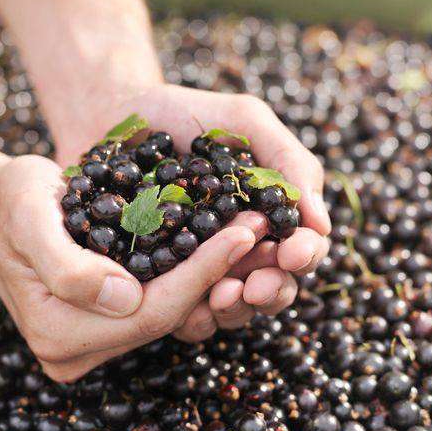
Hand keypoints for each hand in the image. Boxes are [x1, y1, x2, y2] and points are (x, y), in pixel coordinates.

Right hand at [0, 154, 260, 381]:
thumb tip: (122, 299)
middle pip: (166, 316)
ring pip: (168, 313)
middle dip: (217, 272)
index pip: (150, 310)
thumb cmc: (10, 204)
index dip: (203, 271)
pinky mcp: (103, 329)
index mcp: (57, 333)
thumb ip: (66, 265)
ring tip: (251, 235)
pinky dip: (190, 277)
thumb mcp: (29, 217)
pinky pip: (157, 305)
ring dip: (212, 276)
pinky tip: (221, 248)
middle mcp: (74, 352)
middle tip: (259, 226)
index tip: (244, 230)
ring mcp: (90, 345)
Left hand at [53, 83, 331, 337]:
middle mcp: (238, 247)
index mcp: (267, 215)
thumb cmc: (182, 113)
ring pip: (232, 309)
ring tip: (220, 295)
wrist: (109, 115)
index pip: (301, 247)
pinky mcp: (160, 279)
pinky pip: (182, 313)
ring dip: (234, 310)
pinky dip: (190, 317)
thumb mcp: (242, 121)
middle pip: (273, 287)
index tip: (293, 252)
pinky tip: (186, 307)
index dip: (304, 255)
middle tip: (256, 286)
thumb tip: (322, 223)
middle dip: (272, 291)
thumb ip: (287, 162)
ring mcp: (199, 267)